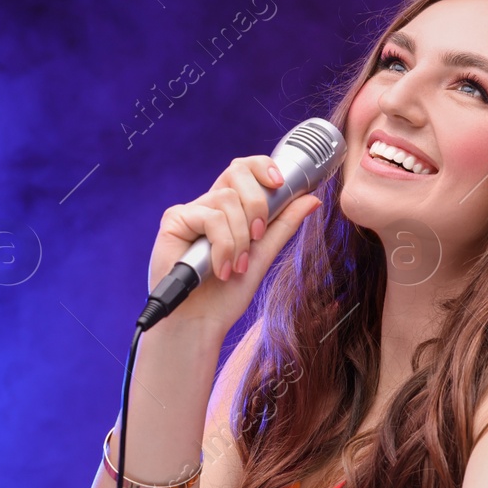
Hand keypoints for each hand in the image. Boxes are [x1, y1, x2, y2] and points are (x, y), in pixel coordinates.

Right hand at [146, 154, 328, 334]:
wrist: (202, 321)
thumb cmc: (227, 293)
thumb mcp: (264, 254)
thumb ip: (284, 225)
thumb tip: (313, 199)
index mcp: (230, 209)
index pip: (246, 170)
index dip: (263, 167)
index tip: (280, 184)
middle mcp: (209, 204)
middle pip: (236, 172)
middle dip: (257, 204)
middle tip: (258, 236)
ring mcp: (190, 211)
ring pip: (227, 199)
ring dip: (240, 238)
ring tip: (236, 266)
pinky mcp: (174, 220)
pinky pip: (210, 217)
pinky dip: (223, 246)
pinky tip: (221, 268)